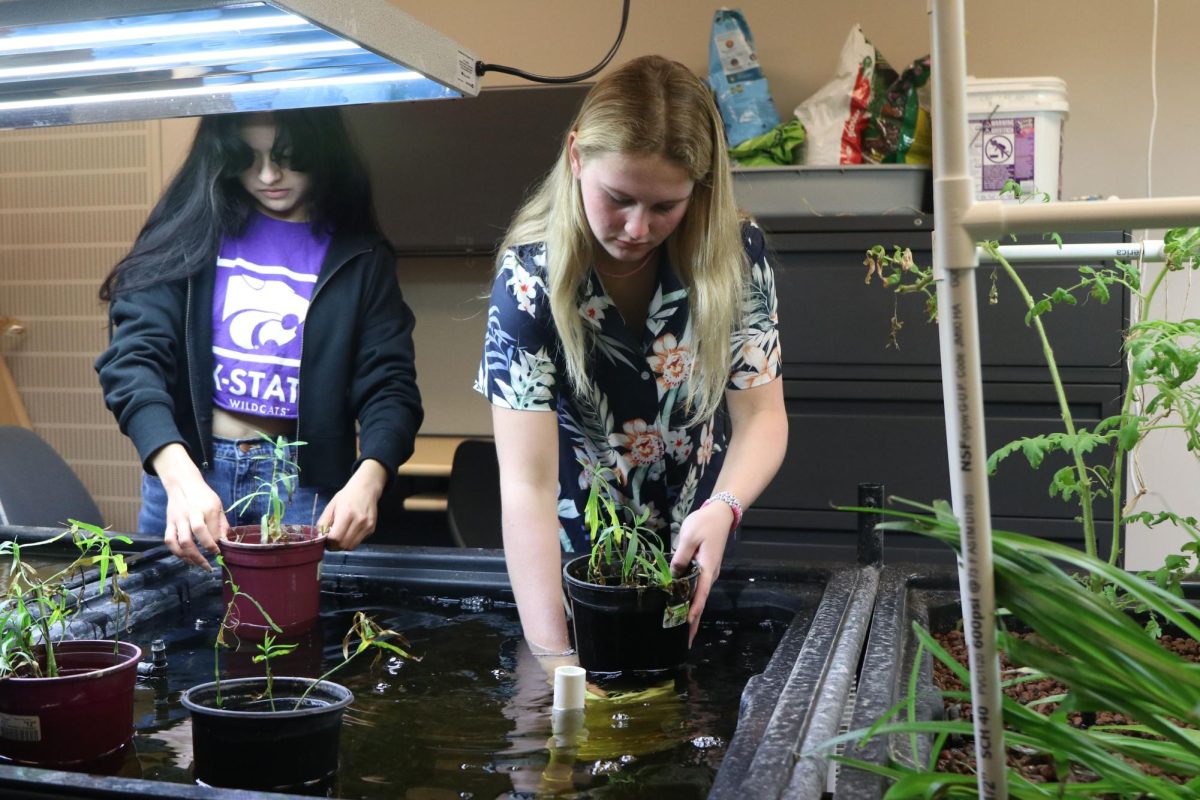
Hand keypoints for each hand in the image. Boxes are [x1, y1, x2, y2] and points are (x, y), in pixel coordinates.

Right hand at [153, 444, 227, 569]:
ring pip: (181, 541)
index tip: (219, 552)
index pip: (212, 530)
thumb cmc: (204, 496)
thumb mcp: (218, 505)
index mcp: (208, 508)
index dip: (215, 545)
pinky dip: (176, 552)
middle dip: (203, 553)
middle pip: (196, 534)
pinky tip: (185, 558)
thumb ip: (222, 524)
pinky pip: (169, 540)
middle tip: (209, 565)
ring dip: (189, 557)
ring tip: (197, 565)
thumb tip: (225, 542)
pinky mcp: (169, 522)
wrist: (183, 483)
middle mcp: (192, 513)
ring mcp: (179, 518)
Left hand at [319, 460, 386, 550]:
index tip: (325, 540)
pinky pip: (358, 542)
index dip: (328, 542)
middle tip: (330, 541)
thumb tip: (319, 538)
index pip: (335, 538)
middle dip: (334, 546)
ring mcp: (367, 526)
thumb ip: (323, 522)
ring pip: (351, 546)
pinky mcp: (372, 529)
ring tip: (340, 537)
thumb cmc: (346, 496)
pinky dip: (351, 541)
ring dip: (343, 545)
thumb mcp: (331, 506)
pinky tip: (349, 532)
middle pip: (343, 544)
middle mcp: (359, 521)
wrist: (366, 488)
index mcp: (346, 514)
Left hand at [670, 500, 732, 645]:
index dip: (693, 612)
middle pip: (700, 601)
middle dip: (692, 620)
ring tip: (679, 627)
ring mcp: (709, 572)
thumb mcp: (689, 537)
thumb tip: (673, 576)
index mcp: (707, 568)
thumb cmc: (704, 523)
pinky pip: (698, 587)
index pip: (700, 595)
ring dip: (691, 611)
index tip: (687, 627)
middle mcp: (710, 574)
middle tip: (684, 640)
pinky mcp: (706, 567)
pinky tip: (682, 605)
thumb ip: (680, 557)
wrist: (721, 514)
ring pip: (699, 596)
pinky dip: (691, 599)